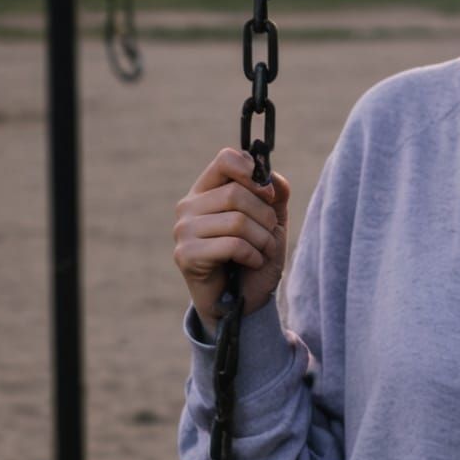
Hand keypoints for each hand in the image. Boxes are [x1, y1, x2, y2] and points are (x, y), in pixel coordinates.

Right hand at [174, 148, 291, 334]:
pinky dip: (253, 255)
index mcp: (207, 190)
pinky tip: (252, 262)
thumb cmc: (254, 256)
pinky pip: (232, 245)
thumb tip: (272, 178)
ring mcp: (183, 230)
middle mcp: (189, 206)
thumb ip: (275, 195)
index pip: (226, 159)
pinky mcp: (185, 255)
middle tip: (269, 234)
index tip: (269, 195)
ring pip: (237, 221)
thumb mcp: (272, 221)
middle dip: (264, 216)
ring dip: (262, 239)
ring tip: (263, 251)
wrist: (242, 300)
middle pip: (236, 194)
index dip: (253, 173)